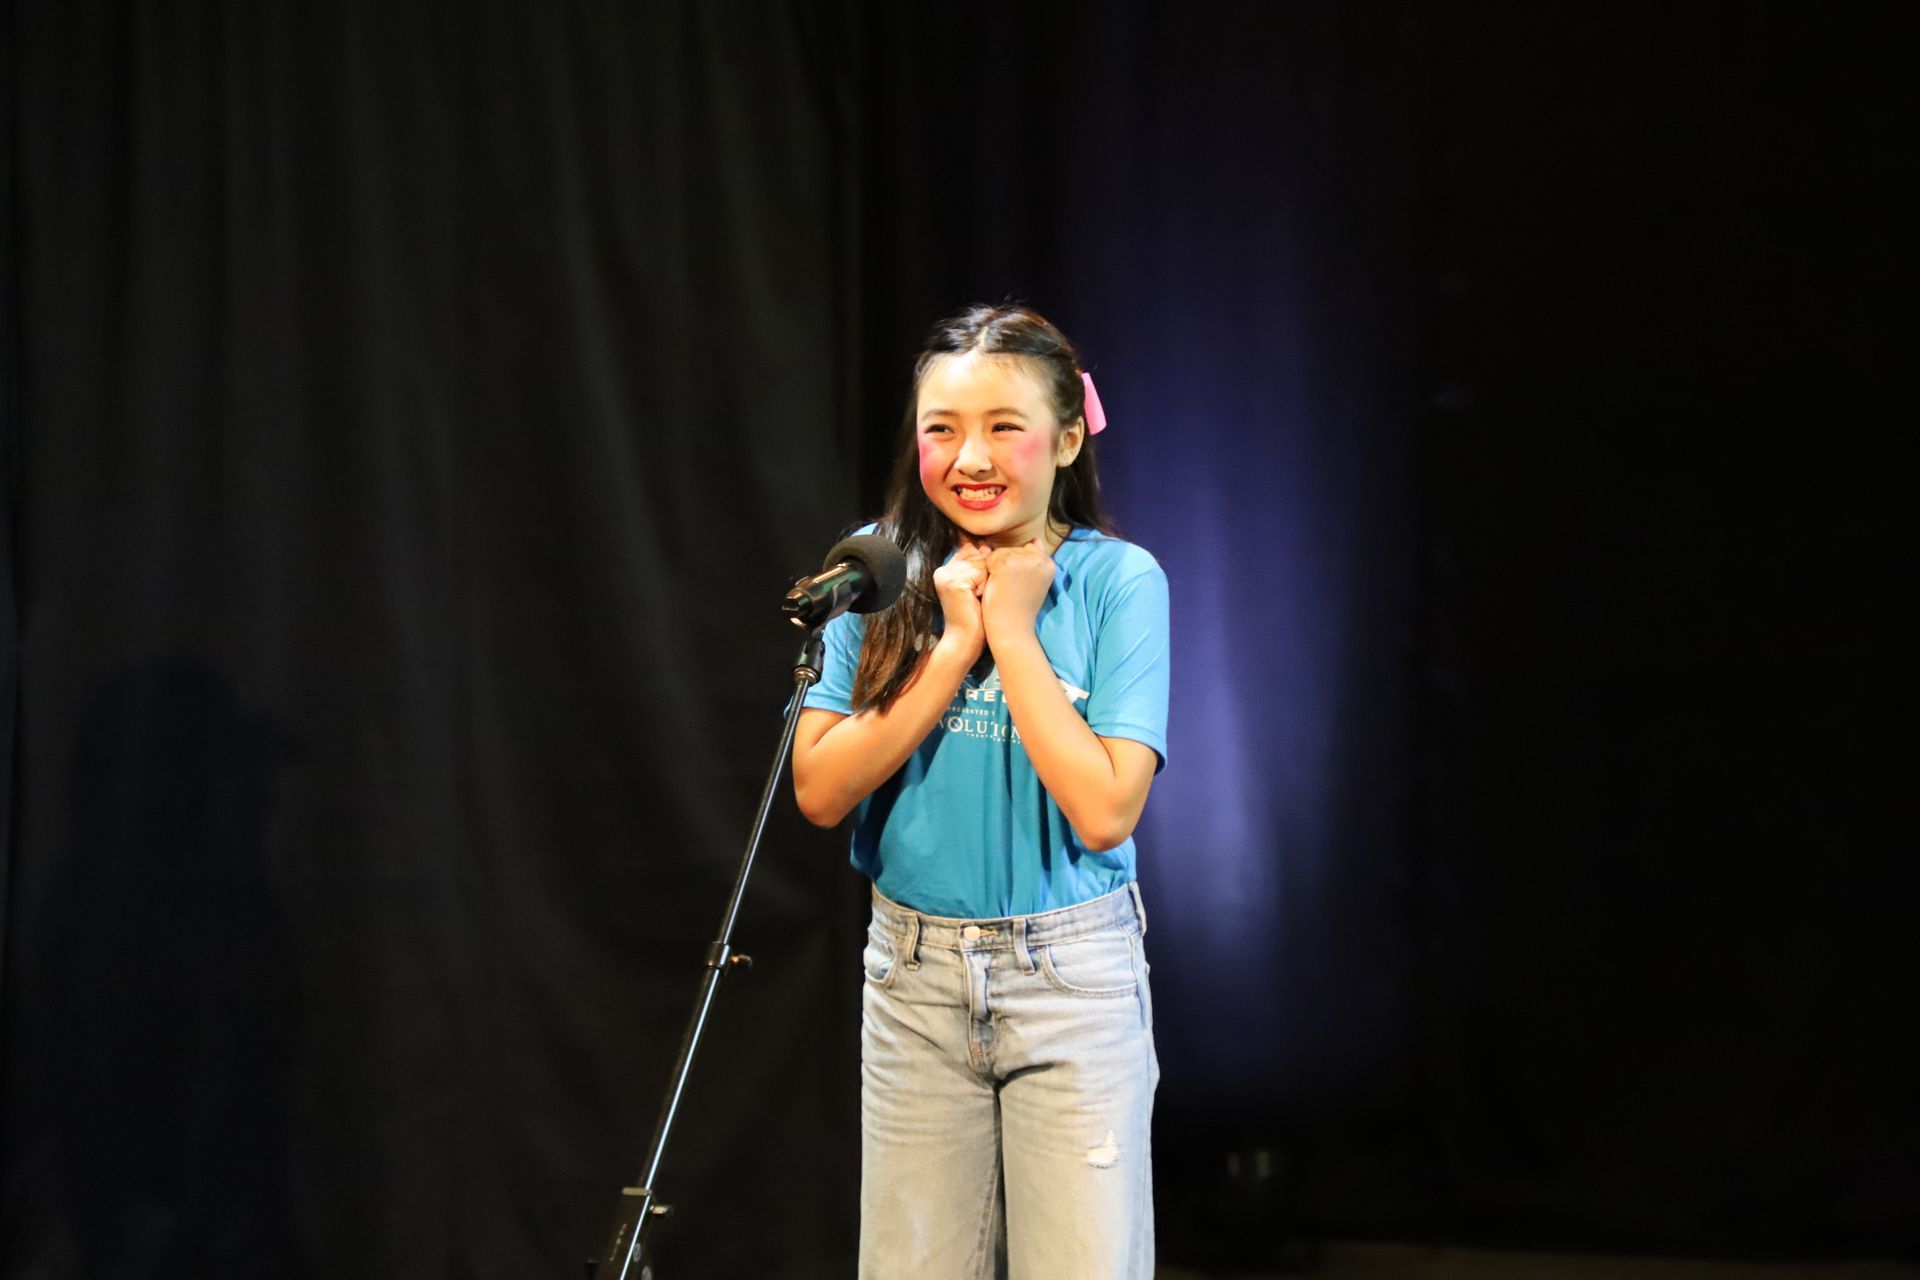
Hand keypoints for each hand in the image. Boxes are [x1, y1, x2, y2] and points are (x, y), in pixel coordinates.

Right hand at [932, 541, 990, 662]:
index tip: (978, 590)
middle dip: (987, 574)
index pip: (971, 551)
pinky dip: (985, 587)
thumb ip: (978, 566)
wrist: (965, 641)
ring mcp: (946, 576)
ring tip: (977, 599)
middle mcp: (943, 571)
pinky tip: (977, 600)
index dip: (983, 568)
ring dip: (987, 581)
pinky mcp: (954, 583)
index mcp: (945, 570)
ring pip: (981, 562)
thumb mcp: (976, 587)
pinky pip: (981, 572)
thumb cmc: (976, 617)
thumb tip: (986, 546)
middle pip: (978, 554)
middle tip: (977, 597)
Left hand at [981, 539, 1054, 642]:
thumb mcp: (1035, 581)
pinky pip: (990, 559)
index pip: (1026, 551)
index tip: (1020, 587)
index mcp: (1049, 563)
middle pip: (1012, 550)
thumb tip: (1034, 540)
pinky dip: (989, 573)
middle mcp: (1040, 558)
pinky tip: (997, 588)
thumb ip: (1034, 560)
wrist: (1013, 628)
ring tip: (1005, 590)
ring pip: (1000, 553)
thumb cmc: (1020, 608)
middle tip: (1012, 590)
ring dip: (996, 570)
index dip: (1017, 569)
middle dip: (1006, 567)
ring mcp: (1023, 560)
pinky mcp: (1006, 563)